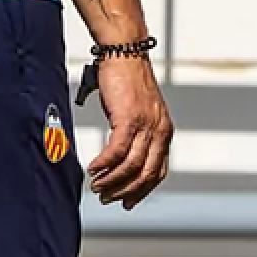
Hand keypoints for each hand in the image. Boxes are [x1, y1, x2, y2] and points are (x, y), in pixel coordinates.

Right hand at [87, 55, 172, 209]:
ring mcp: (146, 124)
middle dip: (125, 191)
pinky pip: (117, 151)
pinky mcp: (129, 118)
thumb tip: (123, 158)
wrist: (126, 53)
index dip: (142, 191)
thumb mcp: (140, 112)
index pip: (158, 171)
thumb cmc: (129, 81)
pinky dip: (104, 165)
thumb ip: (138, 135)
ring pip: (131, 166)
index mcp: (164, 131)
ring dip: (111, 181)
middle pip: (146, 174)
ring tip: (96, 186)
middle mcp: (160, 130)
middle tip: (107, 198)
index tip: (128, 203)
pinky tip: (92, 169)